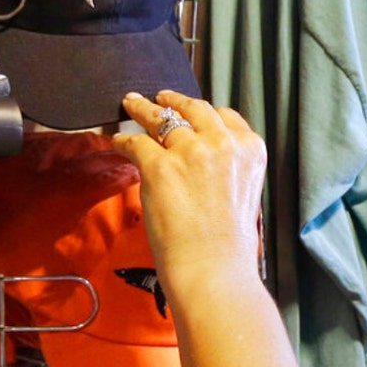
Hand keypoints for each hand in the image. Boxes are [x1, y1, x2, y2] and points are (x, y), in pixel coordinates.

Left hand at [112, 90, 266, 286]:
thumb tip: (202, 161)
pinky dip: (123, 141)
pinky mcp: (159, 165)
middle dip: (175, 101)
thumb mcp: (244, 193)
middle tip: (160, 98)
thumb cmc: (229, 245)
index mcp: (249, 149)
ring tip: (131, 103)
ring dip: (143, 109)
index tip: (192, 112)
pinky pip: (136, 142)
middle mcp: (223, 143)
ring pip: (161, 118)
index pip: (225, 117)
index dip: (204, 113)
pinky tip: (117, 141)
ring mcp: (190, 151)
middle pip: (194, 109)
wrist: (214, 268)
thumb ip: (228, 168)